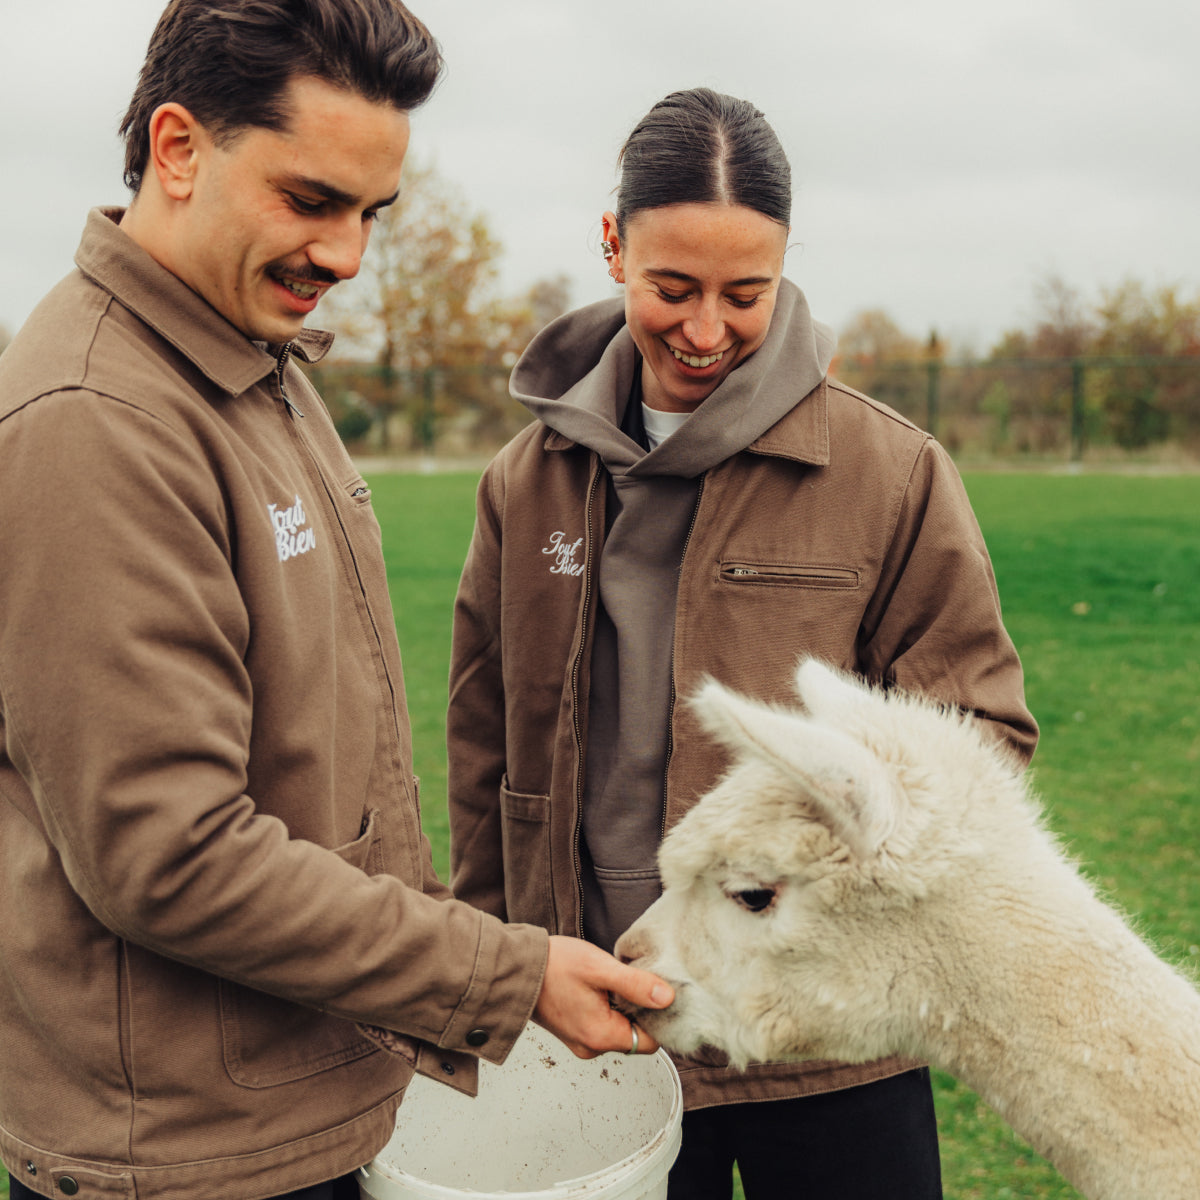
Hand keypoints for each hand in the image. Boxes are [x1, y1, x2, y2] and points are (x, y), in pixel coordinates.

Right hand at [532, 934, 673, 1059]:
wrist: (517, 967)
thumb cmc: (554, 966)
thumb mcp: (600, 968)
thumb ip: (636, 985)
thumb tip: (668, 998)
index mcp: (601, 1037)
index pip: (651, 1041)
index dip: (657, 1016)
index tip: (652, 990)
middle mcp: (592, 1047)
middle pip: (636, 1036)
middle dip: (639, 1009)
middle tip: (629, 980)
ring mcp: (581, 1041)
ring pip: (619, 1029)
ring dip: (622, 1006)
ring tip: (609, 981)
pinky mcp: (574, 1031)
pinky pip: (603, 1024)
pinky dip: (607, 1007)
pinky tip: (598, 987)